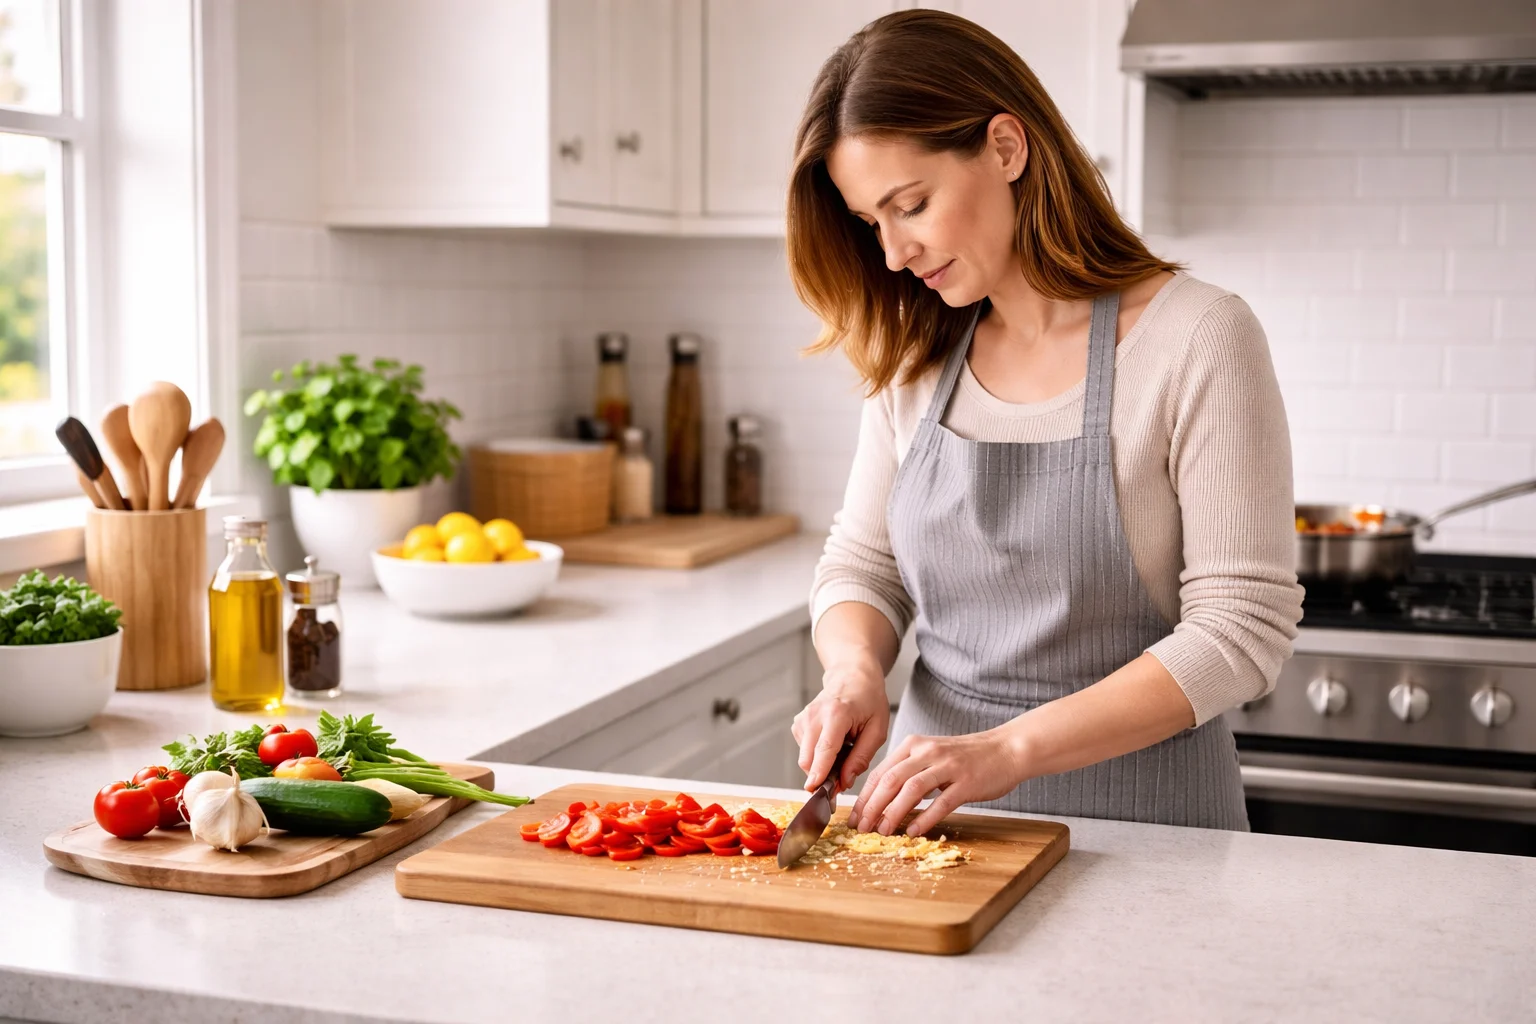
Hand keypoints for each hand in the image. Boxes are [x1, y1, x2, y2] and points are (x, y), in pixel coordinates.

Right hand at [792, 659, 889, 792]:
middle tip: (844, 777)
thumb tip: (845, 781)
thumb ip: (861, 757)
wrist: (852, 677)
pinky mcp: (798, 723)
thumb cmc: (869, 700)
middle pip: (809, 758)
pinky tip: (833, 745)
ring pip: (805, 758)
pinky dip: (817, 756)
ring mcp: (803, 718)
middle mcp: (814, 715)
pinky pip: (805, 751)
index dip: (819, 772)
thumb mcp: (877, 730)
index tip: (814, 790)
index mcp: (837, 714)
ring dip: (822, 765)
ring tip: (843, 752)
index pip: (825, 749)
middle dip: (823, 776)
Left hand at [850, 725, 1027, 836]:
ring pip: (911, 790)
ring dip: (893, 813)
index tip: (855, 816)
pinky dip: (924, 818)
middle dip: (872, 806)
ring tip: (882, 831)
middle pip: (890, 780)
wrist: (1006, 749)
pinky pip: (941, 802)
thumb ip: (909, 771)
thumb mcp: (931, 756)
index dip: (865, 796)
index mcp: (914, 745)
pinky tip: (913, 831)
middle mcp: (927, 752)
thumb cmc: (967, 757)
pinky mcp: (966, 782)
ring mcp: (947, 766)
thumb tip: (883, 799)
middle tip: (862, 828)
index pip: (880, 772)